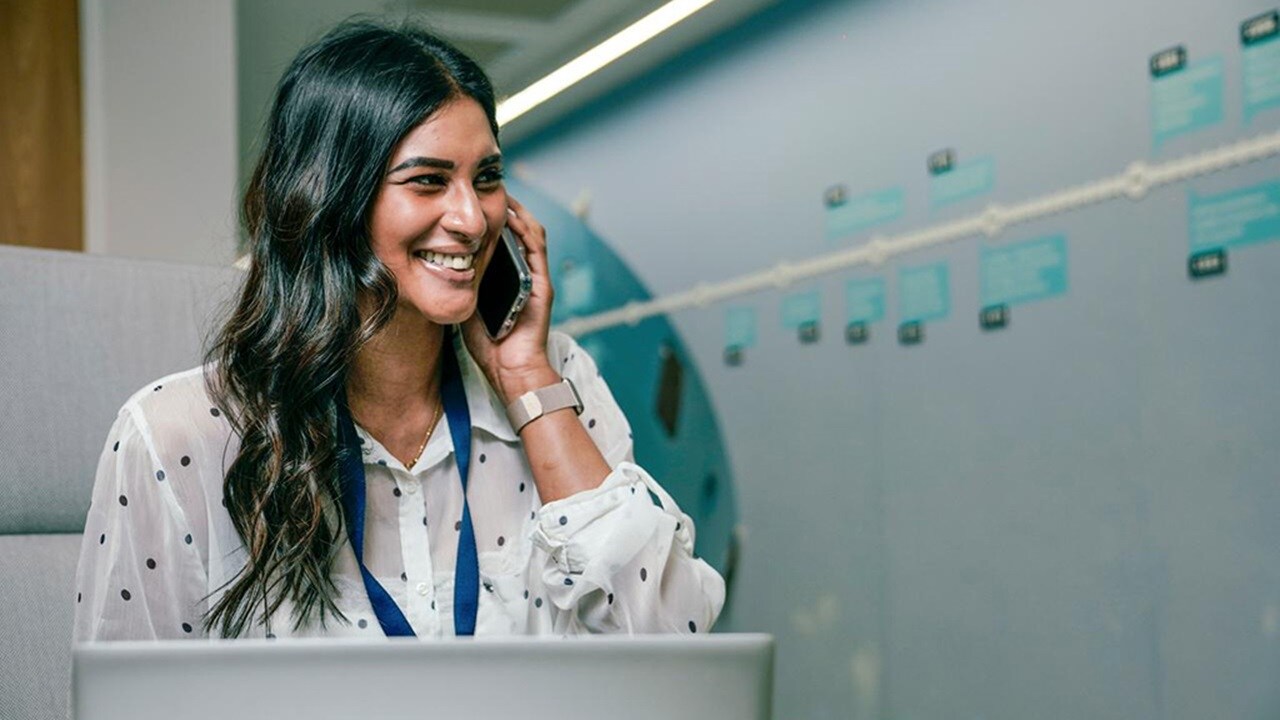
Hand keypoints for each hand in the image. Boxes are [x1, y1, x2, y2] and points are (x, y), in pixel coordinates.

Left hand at [462, 195, 557, 403]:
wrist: (510, 371)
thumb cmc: (489, 345)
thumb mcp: (467, 304)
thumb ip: (460, 283)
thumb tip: (436, 265)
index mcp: (510, 277)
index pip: (504, 238)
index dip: (492, 217)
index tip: (473, 200)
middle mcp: (526, 274)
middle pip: (520, 230)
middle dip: (505, 206)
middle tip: (486, 187)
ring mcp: (536, 278)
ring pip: (532, 233)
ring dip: (517, 211)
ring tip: (499, 193)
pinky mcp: (542, 286)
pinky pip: (537, 249)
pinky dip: (525, 230)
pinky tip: (511, 216)